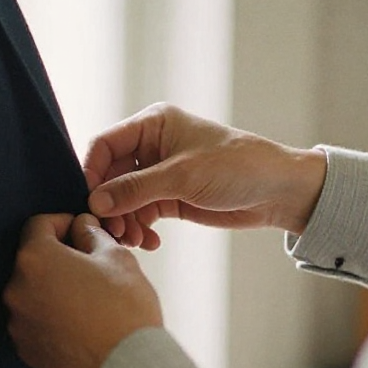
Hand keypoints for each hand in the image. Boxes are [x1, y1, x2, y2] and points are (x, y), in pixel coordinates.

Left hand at [4, 213, 162, 367]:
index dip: (62, 222)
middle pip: (33, 260)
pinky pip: (34, 321)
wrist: (130, 366)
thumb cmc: (125, 308)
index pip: (39, 225)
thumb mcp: (116, 257)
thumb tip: (82, 227)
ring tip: (86, 298)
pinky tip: (78, 321)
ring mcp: (18, 322)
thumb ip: (91, 235)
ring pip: (33, 292)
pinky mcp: (25, 349)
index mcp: (36, 259)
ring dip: (53, 288)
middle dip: (58, 257)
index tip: (80, 231)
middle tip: (89, 266)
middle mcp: (16, 289)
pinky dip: (50, 316)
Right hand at [83, 104, 326, 248]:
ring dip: (123, 222)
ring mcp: (159, 174)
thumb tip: (95, 203)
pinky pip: (140, 214)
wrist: (278, 191)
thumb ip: (135, 189)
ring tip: (134, 240)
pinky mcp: (169, 198)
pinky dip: (139, 229)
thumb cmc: (237, 167)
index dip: (91, 173)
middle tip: (114, 231)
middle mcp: (151, 147)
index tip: (89, 203)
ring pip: (123, 200)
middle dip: (109, 205)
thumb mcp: (182, 176)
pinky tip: (150, 242)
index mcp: (152, 124)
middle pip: (109, 176)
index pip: (104, 145)